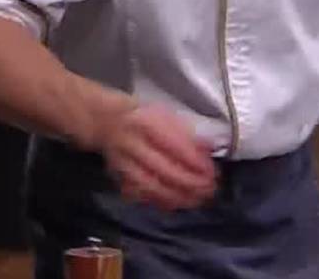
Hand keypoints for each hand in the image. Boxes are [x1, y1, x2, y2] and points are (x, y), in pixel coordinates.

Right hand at [96, 104, 217, 210]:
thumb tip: (209, 151)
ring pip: (152, 186)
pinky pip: (140, 194)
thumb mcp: (166, 115)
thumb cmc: (144, 117)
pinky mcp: (118, 177)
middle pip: (164, 169)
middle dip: (190, 184)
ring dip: (177, 196)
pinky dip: (160, 201)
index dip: (195, 162)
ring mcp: (123, 163)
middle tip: (209, 190)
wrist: (106, 121)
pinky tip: (176, 203)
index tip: (212, 172)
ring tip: (197, 200)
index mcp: (147, 123)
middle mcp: (132, 143)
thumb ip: (187, 134)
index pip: (174, 145)